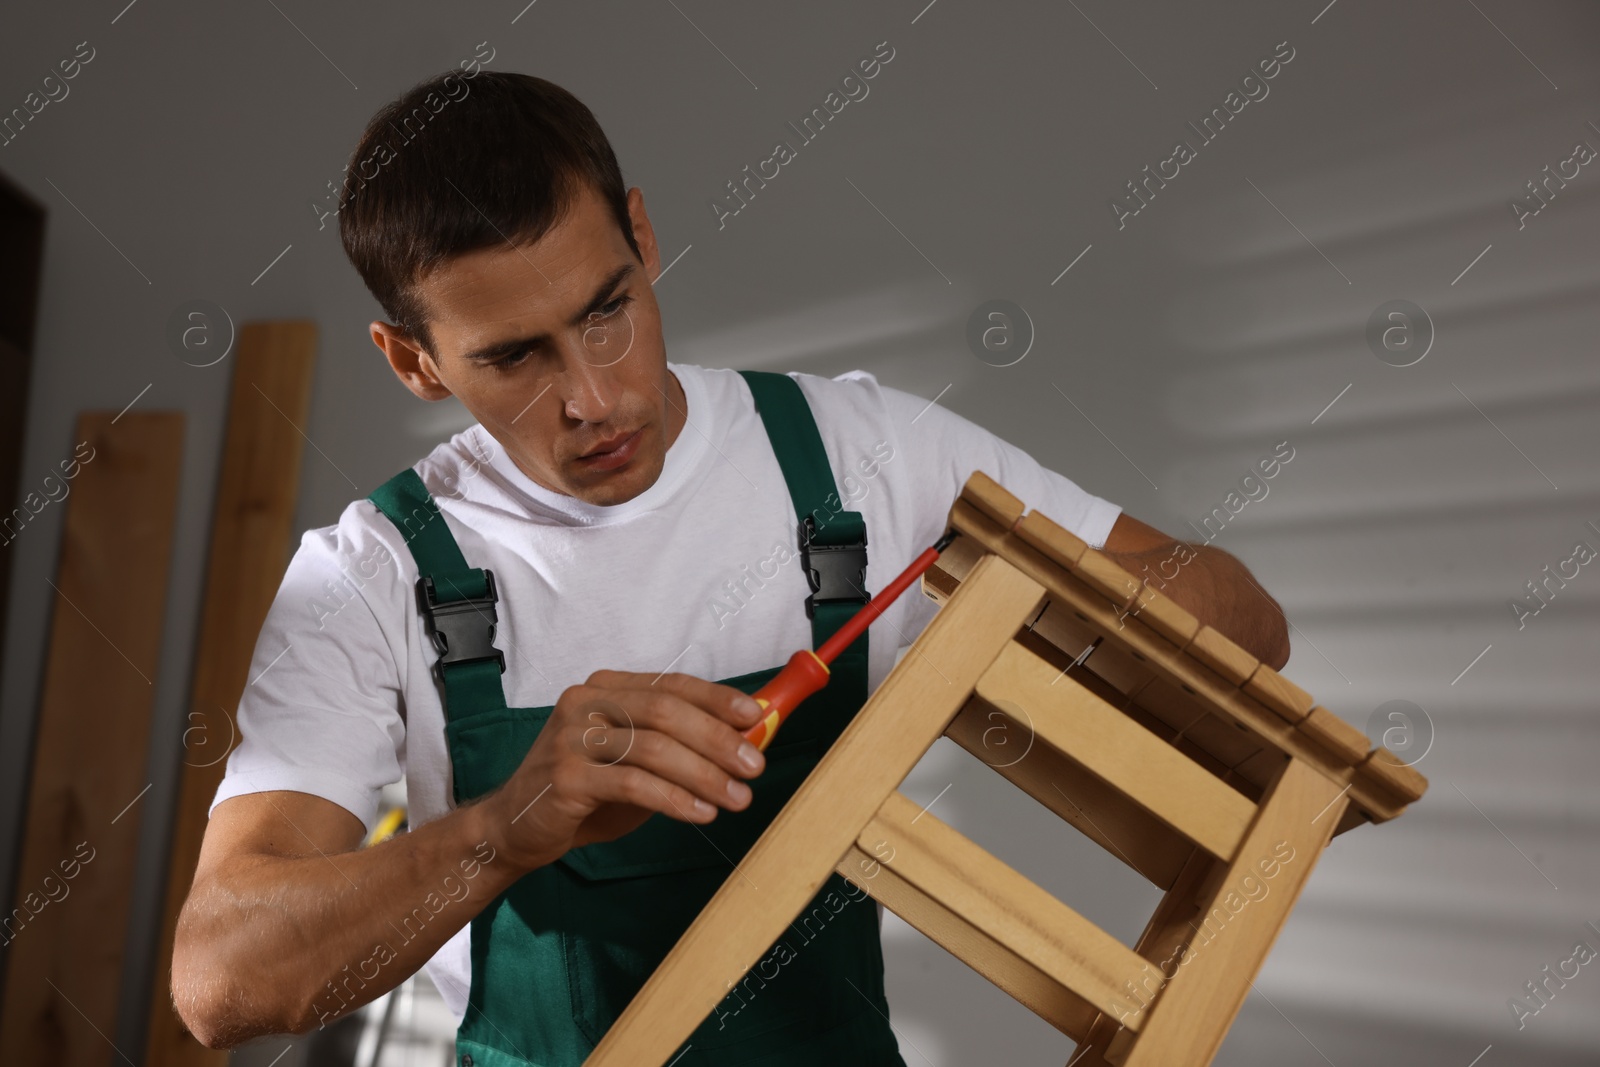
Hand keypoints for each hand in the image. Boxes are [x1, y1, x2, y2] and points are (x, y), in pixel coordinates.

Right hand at [481, 670, 767, 872]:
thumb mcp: (636, 761)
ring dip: (704, 774)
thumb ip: (679, 746)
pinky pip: (632, 783)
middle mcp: (586, 703)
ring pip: (653, 747)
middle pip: (666, 712)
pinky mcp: (565, 776)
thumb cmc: (587, 791)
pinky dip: (674, 798)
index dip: (717, 697)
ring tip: (737, 798)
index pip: (671, 684)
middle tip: (754, 766)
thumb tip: (745, 740)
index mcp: (606, 689)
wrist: (516, 826)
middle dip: (718, 739)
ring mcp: (571, 738)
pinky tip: (700, 813)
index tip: (755, 716)